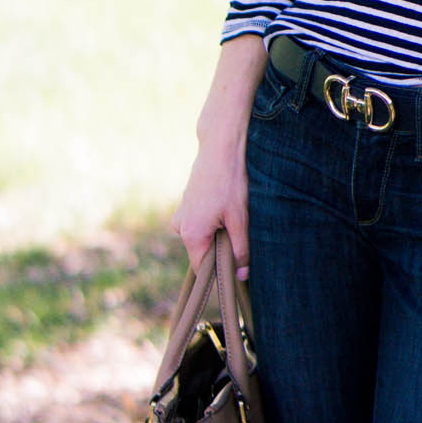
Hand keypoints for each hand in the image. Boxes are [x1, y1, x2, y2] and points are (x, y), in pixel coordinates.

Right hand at [172, 34, 267, 277]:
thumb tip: (242, 275)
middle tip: (241, 234)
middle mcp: (180, 227)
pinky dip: (214, 221)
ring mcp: (181, 214)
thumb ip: (241, 250)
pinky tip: (226, 206)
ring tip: (234, 215)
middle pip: (202, 252)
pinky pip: (200, 223)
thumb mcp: (241, 220)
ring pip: (202, 237)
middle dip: (221, 250)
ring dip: (219, 234)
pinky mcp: (187, 204)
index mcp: (190, 234)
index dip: (219, 274)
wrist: (220, 148)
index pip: (202, 269)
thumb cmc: (230, 183)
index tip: (237, 270)